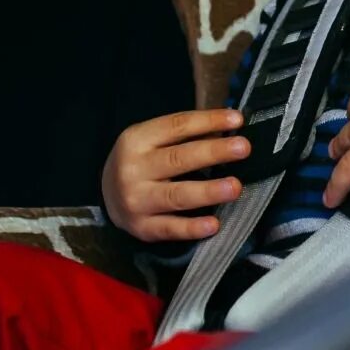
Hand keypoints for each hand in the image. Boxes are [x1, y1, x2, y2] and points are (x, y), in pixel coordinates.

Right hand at [102, 108, 248, 242]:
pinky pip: (170, 228)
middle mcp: (133, 169)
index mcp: (136, 140)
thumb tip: (231, 127)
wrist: (106, 194)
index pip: (177, 126)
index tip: (238, 120)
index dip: (208, 121)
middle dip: (213, 152)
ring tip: (235, 187)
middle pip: (178, 159)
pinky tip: (214, 224)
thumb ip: (185, 134)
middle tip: (243, 148)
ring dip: (207, 191)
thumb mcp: (153, 140)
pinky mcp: (142, 228)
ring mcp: (136, 200)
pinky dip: (192, 228)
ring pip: (176, 195)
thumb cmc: (142, 161)